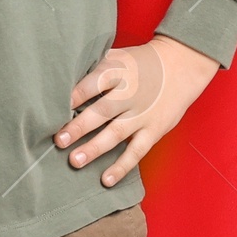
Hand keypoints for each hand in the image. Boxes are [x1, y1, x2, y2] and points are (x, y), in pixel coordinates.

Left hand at [56, 34, 219, 187]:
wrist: (181, 66)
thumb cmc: (139, 63)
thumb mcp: (118, 56)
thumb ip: (93, 67)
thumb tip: (59, 82)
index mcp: (118, 71)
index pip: (94, 82)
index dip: (75, 95)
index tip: (55, 106)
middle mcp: (130, 94)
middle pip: (102, 111)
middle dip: (79, 127)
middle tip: (58, 140)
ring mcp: (142, 114)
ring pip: (116, 134)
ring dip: (95, 148)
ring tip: (75, 161)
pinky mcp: (153, 131)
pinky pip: (136, 151)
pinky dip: (122, 166)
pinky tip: (105, 180)